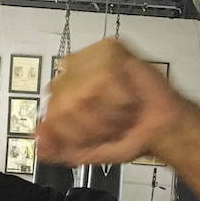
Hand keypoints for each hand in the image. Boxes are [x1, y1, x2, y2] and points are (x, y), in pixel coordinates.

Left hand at [36, 39, 199, 166]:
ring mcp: (89, 59)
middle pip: (67, 105)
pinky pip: (107, 79)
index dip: (71, 132)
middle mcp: (71, 74)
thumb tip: (38, 143)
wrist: (161, 129)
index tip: (89, 138)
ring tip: (121, 113)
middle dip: (93, 127)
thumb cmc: (128, 134)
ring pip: (87, 92)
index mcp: (60, 95)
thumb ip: (60, 149)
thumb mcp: (87, 150)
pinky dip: (122, 97)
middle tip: (111, 126)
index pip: (51, 114)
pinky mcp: (111, 50)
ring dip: (110, 113)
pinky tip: (129, 98)